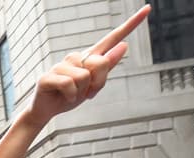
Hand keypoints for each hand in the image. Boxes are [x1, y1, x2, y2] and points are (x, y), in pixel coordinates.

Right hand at [28, 6, 147, 125]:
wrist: (45, 111)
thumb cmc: (69, 96)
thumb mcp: (93, 85)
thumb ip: (108, 66)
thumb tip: (124, 45)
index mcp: (89, 57)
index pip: (113, 38)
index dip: (131, 24)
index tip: (148, 8)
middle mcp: (76, 57)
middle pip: (101, 63)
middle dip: (97, 83)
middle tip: (86, 94)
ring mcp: (61, 65)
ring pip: (85, 76)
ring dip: (81, 92)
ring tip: (71, 95)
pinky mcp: (48, 75)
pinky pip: (70, 84)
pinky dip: (70, 96)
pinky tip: (62, 97)